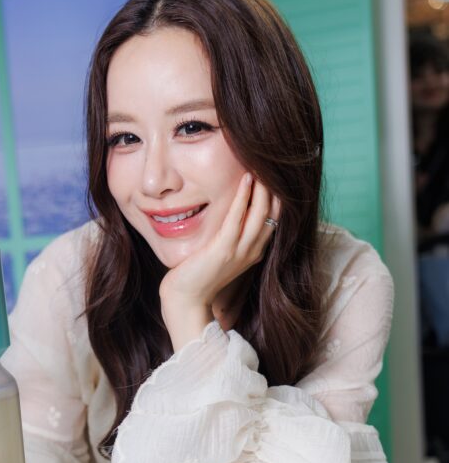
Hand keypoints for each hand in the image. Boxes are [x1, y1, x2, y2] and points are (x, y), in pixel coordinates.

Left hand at [159, 173, 279, 349]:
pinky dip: (243, 197)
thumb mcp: (219, 253)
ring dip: (262, 187)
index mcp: (253, 252)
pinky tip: (246, 179)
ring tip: (260, 164)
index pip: (274, 219)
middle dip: (274, 187)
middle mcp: (252, 251)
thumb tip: (227, 213)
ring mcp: (240, 251)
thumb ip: (228, 236)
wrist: (186, 300)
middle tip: (270, 163)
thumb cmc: (197, 276)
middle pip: (273, 213)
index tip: (274, 174)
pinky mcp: (224, 250)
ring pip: (261, 213)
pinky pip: (239, 218)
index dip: (277, 196)